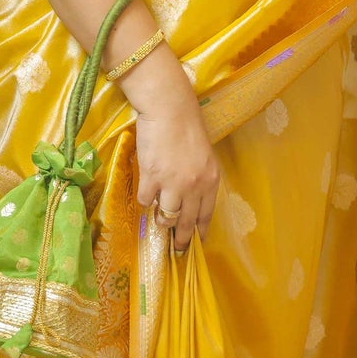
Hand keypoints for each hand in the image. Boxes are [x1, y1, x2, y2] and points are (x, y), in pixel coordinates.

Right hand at [130, 55, 220, 250]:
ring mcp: (172, 184)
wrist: (169, 107)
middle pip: (187, 222)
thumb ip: (199, 178)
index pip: (206, 214)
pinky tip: (146, 192)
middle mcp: (195, 186)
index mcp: (211, 180)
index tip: (197, 242)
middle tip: (177, 250)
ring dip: (161, 220)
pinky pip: (146, 201)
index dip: (200, 230)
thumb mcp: (203, 155)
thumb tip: (188, 200)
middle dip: (181, 239)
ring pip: (166, 216)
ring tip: (159, 218)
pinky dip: (145, 200)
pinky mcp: (151, 178)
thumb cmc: (187, 126)